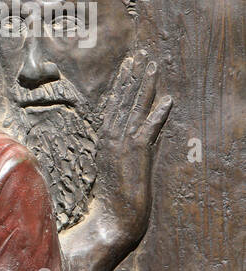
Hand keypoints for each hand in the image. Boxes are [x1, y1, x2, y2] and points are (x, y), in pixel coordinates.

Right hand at [90, 54, 171, 241]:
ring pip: (134, 108)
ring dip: (145, 87)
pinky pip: (148, 129)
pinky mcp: (134, 153)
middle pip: (122, 100)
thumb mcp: (115, 164)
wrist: (115, 215)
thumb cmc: (116, 194)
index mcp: (104, 138)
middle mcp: (110, 137)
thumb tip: (139, 129)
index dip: (122, 83)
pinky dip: (157, 114)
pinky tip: (168, 100)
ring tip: (153, 67)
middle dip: (132, 76)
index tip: (128, 64)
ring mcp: (121, 144)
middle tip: (139, 55)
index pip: (114, 103)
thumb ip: (123, 144)